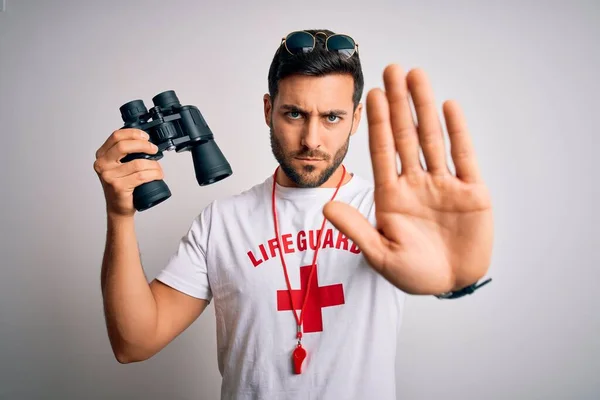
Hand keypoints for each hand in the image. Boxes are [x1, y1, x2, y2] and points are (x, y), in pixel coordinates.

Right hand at [93, 129, 161, 217]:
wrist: (119, 208)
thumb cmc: (122, 186)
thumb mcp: (119, 165)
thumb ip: (125, 152)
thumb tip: (145, 140)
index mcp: (102, 155)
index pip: (116, 136)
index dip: (133, 133)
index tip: (145, 137)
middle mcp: (102, 164)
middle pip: (124, 146)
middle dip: (144, 145)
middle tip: (154, 149)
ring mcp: (109, 176)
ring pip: (138, 163)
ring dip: (153, 164)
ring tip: (158, 168)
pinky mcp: (118, 186)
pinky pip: (141, 176)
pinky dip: (154, 174)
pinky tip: (158, 175)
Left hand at [323, 64, 493, 294]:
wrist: (452, 285)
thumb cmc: (414, 274)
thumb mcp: (380, 254)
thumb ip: (356, 229)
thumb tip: (325, 205)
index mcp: (391, 196)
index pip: (382, 151)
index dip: (378, 122)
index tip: (371, 94)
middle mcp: (416, 183)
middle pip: (405, 135)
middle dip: (398, 103)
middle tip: (391, 70)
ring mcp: (444, 185)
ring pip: (432, 138)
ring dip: (424, 107)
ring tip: (416, 76)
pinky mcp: (471, 192)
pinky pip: (463, 156)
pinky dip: (457, 132)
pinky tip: (448, 106)